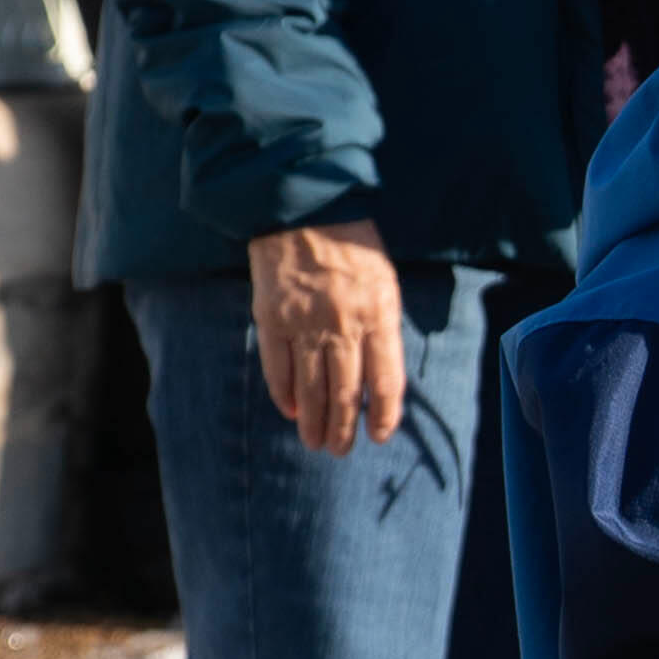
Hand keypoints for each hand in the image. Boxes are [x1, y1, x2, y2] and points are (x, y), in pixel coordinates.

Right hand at [249, 220, 407, 452]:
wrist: (303, 206)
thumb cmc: (352, 244)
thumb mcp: (385, 281)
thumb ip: (383, 327)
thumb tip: (380, 377)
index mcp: (379, 313)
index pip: (386, 380)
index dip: (384, 415)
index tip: (379, 437)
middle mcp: (343, 323)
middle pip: (346, 392)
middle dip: (344, 429)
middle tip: (340, 451)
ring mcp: (304, 323)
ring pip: (311, 388)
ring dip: (314, 422)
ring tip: (316, 443)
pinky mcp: (271, 318)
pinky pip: (277, 368)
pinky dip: (284, 394)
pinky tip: (291, 412)